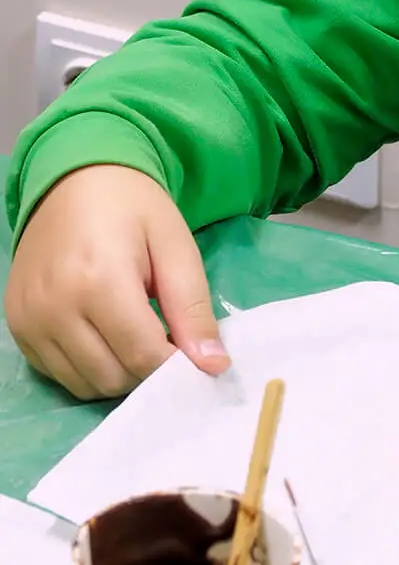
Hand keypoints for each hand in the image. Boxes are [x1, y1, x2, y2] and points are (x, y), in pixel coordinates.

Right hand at [5, 165, 230, 399]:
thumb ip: (193, 309)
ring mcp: (29, 320)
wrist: (75, 180)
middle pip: (113, 378)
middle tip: (164, 340)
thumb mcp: (176, 248)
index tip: (193, 353)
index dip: (176, 365)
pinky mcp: (17, 326)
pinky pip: (57, 373)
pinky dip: (87, 368)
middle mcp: (55, 307)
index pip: (143, 356)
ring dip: (118, 373)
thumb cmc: (134, 208)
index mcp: (98, 281)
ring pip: (84, 384)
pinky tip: (104, 336)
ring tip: (134, 335)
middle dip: (148, 370)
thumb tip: (213, 365)